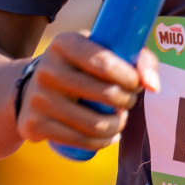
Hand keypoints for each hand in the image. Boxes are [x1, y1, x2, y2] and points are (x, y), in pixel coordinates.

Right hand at [14, 31, 160, 151]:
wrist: (31, 86)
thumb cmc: (80, 66)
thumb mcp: (102, 49)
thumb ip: (137, 59)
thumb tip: (154, 86)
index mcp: (64, 43)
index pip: (105, 62)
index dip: (130, 77)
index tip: (136, 83)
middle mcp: (48, 69)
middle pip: (106, 94)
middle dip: (127, 100)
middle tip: (128, 99)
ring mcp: (39, 98)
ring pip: (95, 124)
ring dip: (118, 124)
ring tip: (121, 118)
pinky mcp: (34, 124)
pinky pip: (81, 141)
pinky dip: (103, 142)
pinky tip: (109, 134)